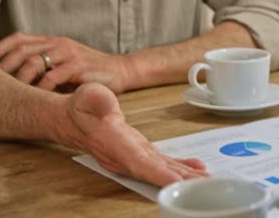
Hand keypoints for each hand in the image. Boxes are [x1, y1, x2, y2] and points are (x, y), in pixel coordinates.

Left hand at [0, 33, 133, 92]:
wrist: (122, 71)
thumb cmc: (91, 71)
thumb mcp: (66, 63)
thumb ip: (46, 65)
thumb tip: (16, 77)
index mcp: (54, 41)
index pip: (19, 39)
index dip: (0, 50)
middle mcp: (60, 44)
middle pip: (22, 50)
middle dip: (5, 67)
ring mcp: (70, 54)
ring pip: (35, 62)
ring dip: (20, 79)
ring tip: (14, 92)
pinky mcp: (80, 66)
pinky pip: (52, 77)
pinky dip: (41, 88)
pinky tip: (37, 97)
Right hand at [60, 83, 208, 185]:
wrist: (73, 119)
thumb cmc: (81, 107)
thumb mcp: (87, 96)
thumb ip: (99, 101)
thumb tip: (108, 105)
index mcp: (113, 143)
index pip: (137, 162)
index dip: (157, 173)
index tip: (175, 181)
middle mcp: (125, 156)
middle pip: (154, 172)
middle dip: (178, 180)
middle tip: (203, 184)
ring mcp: (133, 157)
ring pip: (160, 170)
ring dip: (183, 177)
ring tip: (205, 180)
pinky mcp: (140, 153)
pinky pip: (161, 164)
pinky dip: (179, 168)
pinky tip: (195, 169)